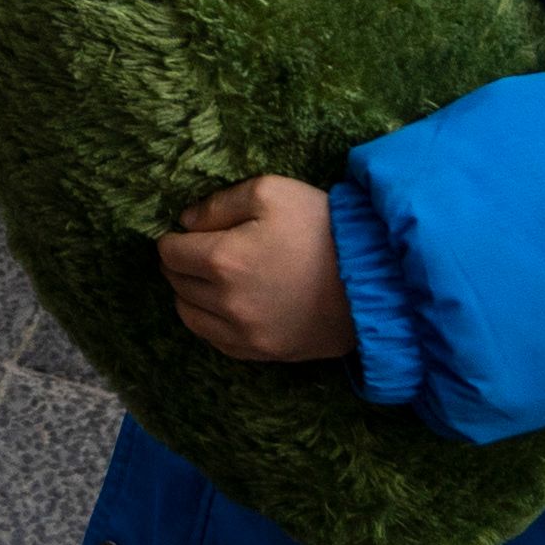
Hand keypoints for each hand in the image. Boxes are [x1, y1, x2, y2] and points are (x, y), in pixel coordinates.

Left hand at [156, 177, 350, 365]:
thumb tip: (186, 222)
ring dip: (190, 296)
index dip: (174, 238)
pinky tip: (225, 307)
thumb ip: (219, 203)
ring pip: (190, 317)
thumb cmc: (322, 227)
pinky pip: (217, 342)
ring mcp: (245, 334)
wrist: (374, 279)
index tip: (187, 232)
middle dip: (180, 265)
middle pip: (177, 285)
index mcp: (222, 259)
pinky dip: (211, 323)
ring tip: (208, 280)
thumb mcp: (270, 191)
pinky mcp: (265, 353)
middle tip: (196, 251)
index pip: (170, 253)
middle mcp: (225, 303)